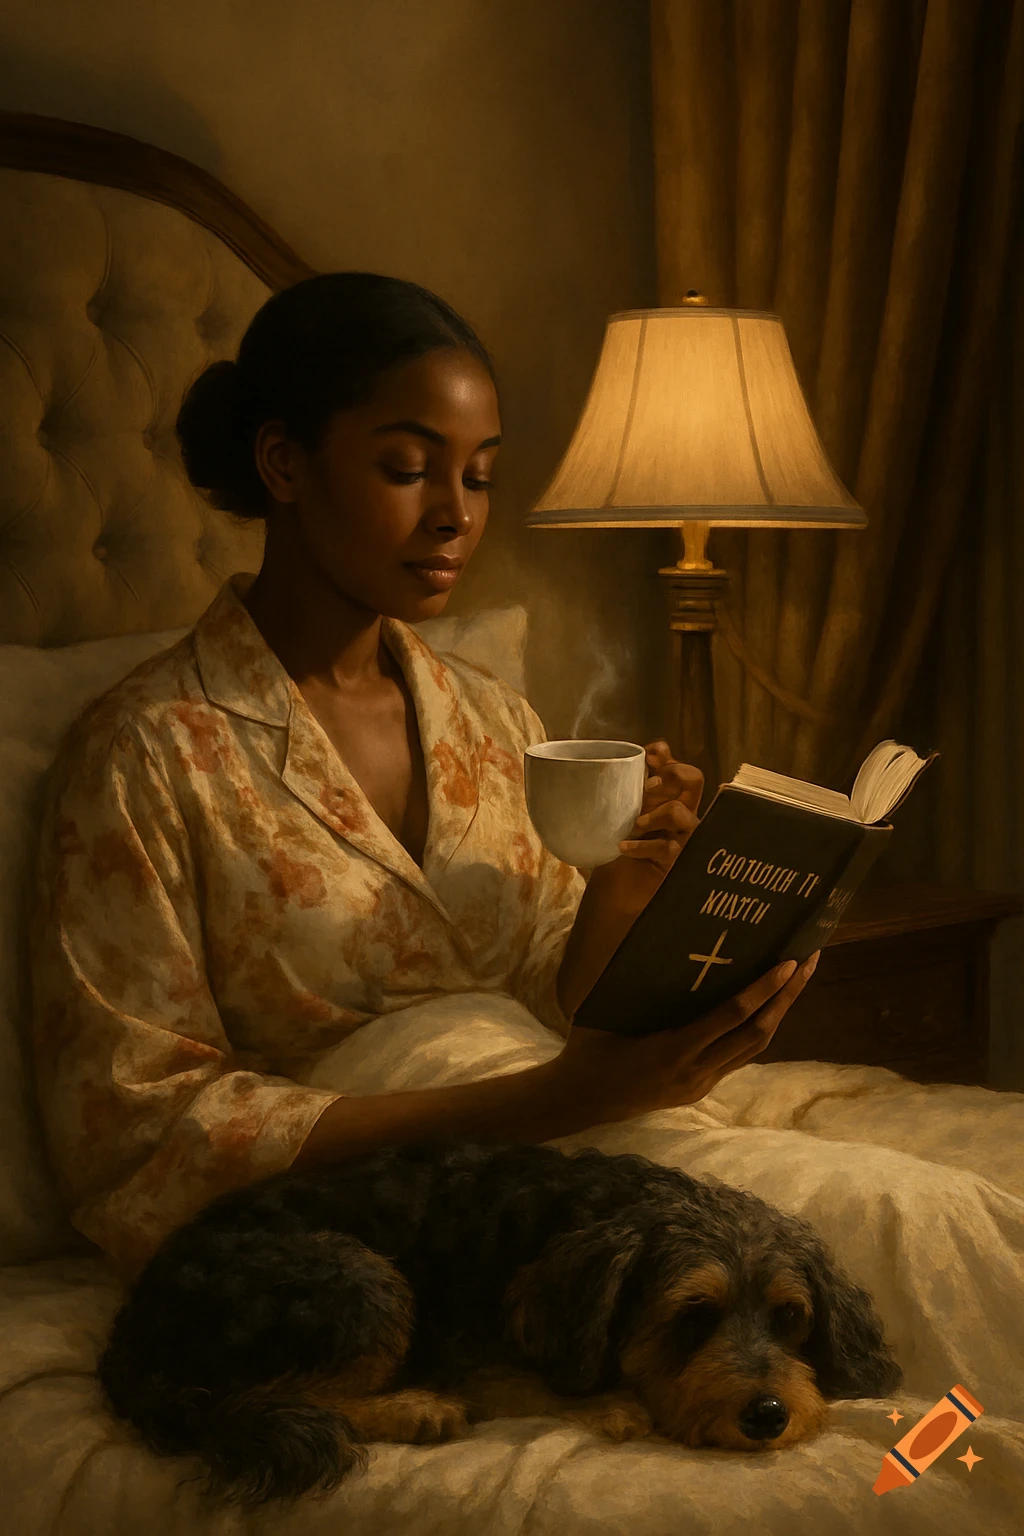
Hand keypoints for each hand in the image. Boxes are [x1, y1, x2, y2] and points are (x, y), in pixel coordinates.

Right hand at [551, 954, 819, 1122]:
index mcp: (673, 1049)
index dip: (763, 990)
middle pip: (756, 1033)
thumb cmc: (591, 1045)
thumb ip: (637, 980)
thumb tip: (659, 935)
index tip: (788, 964)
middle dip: (786, 997)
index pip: (732, 1016)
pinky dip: (757, 1029)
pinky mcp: (701, 1089)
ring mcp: (701, 1083)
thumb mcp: (611, 1008)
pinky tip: (768, 1007)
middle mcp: (696, 1070)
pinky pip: (739, 1056)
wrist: (581, 1099)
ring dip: (779, 1013)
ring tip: (798, 980)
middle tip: (809, 962)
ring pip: (754, 1047)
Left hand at [586, 740, 702, 916]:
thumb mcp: (607, 820)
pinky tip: (623, 848)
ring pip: (683, 811)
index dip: (665, 755)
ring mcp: (681, 836)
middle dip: (673, 775)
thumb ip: (604, 797)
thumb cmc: (610, 853)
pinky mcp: (678, 861)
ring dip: (658, 812)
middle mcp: (677, 813)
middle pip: (694, 779)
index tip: (648, 756)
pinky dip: (643, 846)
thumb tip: (575, 773)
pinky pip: (669, 846)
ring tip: (636, 823)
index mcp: (661, 797)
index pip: (674, 766)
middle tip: (647, 786)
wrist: (614, 895)